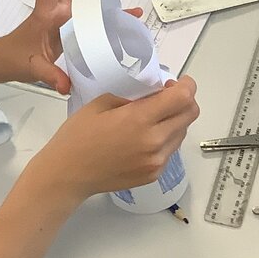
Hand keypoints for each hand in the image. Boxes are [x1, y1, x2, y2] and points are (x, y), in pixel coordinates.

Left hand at [0, 0, 128, 93]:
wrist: (7, 60)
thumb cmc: (16, 58)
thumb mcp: (32, 68)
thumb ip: (50, 75)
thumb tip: (66, 85)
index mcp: (46, 15)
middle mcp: (57, 9)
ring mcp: (65, 15)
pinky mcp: (71, 24)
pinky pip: (93, 14)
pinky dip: (111, 12)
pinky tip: (131, 14)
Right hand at [28, 77, 199, 202]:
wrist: (68, 174)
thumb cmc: (78, 135)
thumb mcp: (101, 103)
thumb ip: (132, 98)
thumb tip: (153, 96)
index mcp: (139, 119)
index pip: (182, 98)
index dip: (186, 86)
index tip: (180, 83)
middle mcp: (154, 141)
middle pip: (190, 115)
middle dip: (185, 101)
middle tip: (167, 97)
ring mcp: (156, 161)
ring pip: (182, 133)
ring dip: (174, 120)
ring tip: (153, 119)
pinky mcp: (153, 174)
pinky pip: (170, 150)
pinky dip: (164, 139)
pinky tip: (144, 138)